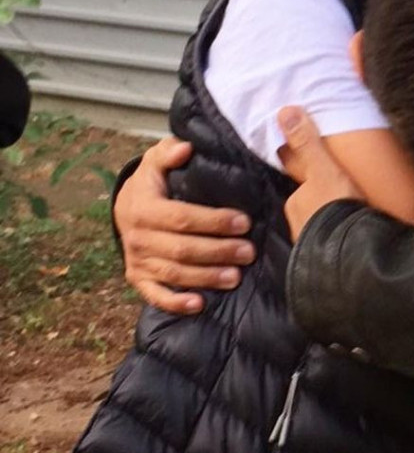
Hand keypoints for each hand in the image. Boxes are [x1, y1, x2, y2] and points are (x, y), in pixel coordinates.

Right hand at [114, 137, 254, 313]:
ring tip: (236, 277)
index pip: (182, 217)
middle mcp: (138, 237)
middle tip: (249, 252)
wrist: (125, 206)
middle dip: (218, 252)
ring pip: (174, 273)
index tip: (244, 222)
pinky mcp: (138, 278)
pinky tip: (200, 304)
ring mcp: (137, 260)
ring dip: (206, 278)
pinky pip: (155, 295)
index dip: (214, 221)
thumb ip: (169, 152)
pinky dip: (176, 302)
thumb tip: (185, 148)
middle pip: (182, 249)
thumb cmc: (152, 182)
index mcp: (144, 207)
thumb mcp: (156, 161)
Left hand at [278, 107, 363, 241]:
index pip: (303, 189)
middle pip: (311, 209)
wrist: (349, 252)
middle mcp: (298, 226)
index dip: (315, 184)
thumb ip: (307, 143)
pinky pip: (331, 248)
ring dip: (331, 226)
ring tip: (351, 224)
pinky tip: (353, 244)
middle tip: (344, 202)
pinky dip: (339, 244)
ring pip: (320, 229)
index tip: (330, 185)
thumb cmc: (335, 206)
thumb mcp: (324, 169)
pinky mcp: (325, 264)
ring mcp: (311, 247)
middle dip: (323, 207)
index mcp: (295, 204)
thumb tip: (284, 110)